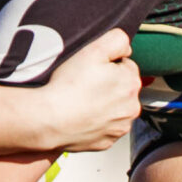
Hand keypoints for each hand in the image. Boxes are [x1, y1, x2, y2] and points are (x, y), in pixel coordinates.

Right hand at [32, 28, 141, 151]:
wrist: (49, 119)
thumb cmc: (69, 85)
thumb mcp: (93, 49)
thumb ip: (117, 40)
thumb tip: (126, 47)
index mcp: (131, 83)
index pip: (126, 66)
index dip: (108, 65)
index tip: (91, 70)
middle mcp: (132, 107)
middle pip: (122, 89)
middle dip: (108, 85)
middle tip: (84, 85)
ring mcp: (120, 127)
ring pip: (115, 109)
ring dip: (104, 105)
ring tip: (81, 101)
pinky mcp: (107, 141)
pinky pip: (105, 128)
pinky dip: (96, 122)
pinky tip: (81, 116)